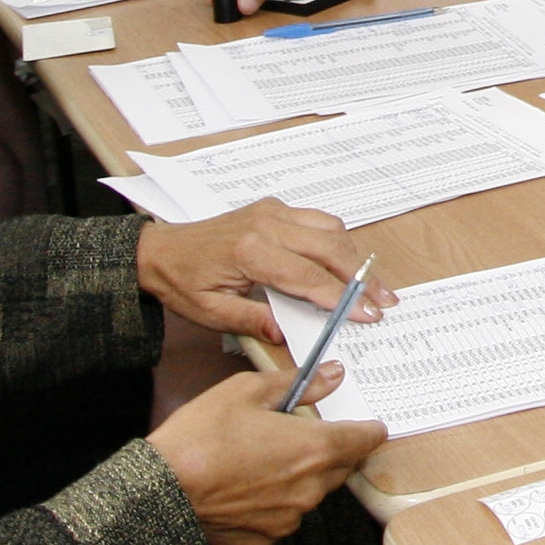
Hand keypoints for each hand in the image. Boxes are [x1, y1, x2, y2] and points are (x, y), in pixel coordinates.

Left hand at [137, 200, 395, 344]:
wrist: (159, 250)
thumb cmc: (182, 281)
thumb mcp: (211, 313)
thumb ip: (253, 321)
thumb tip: (288, 335)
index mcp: (250, 252)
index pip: (308, 276)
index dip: (341, 298)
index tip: (368, 314)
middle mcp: (266, 225)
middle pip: (330, 247)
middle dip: (361, 277)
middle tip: (385, 300)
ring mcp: (273, 212)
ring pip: (330, 228)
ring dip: (353, 257)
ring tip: (371, 286)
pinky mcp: (275, 208)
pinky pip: (318, 220)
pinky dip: (338, 241)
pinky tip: (346, 263)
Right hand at [146, 368, 388, 544]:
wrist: (159, 490)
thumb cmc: (200, 437)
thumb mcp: (246, 391)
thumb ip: (298, 384)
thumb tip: (333, 376)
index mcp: (314, 448)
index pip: (365, 440)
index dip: (367, 429)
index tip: (364, 425)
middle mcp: (309, 489)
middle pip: (339, 468)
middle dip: (327, 451)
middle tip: (295, 436)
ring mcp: (287, 520)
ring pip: (309, 495)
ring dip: (297, 479)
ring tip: (259, 462)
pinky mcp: (262, 541)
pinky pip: (279, 521)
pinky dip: (269, 507)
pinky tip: (243, 490)